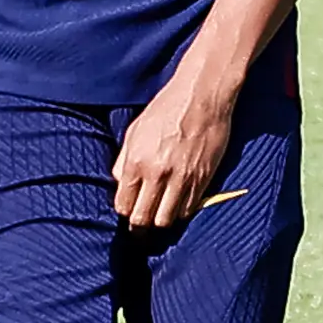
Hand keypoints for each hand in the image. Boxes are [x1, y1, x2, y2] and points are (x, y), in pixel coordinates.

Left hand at [112, 63, 238, 230]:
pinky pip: (188, 209)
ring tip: (159, 215)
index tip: (129, 210)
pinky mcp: (202, 180)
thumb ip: (124, 160)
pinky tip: (177, 204)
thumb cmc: (166, 109)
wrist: (202, 96)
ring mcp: (182, 179)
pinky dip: (181, 211)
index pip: (124, 205)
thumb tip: (120, 183)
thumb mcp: (135, 131)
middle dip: (139, 226)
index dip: (125, 211)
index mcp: (136, 162)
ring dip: (161, 220)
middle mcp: (157, 174)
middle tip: (141, 227)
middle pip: (143, 219)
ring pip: (166, 220)